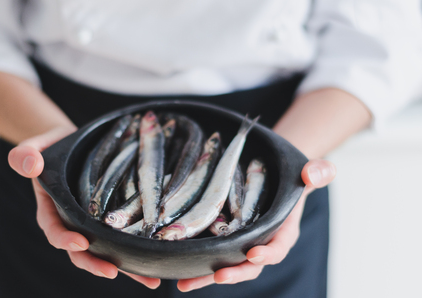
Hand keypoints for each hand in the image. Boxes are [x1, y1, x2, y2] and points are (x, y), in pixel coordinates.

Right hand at [7, 127, 160, 288]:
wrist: (74, 144)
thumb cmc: (53, 146)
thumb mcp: (36, 146)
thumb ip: (26, 155)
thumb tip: (30, 165)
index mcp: (52, 209)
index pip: (55, 230)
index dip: (65, 239)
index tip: (81, 242)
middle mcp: (73, 222)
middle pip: (81, 251)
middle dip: (95, 264)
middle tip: (113, 272)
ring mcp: (93, 223)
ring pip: (107, 251)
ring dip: (126, 268)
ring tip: (150, 280)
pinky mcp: (111, 220)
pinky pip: (123, 239)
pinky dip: (138, 253)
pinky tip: (158, 262)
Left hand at [176, 159, 335, 291]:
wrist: (275, 175)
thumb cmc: (291, 176)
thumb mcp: (306, 172)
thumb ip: (316, 172)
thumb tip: (314, 174)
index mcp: (283, 232)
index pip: (278, 248)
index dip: (268, 254)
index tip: (253, 253)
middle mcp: (261, 243)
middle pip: (249, 265)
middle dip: (235, 273)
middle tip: (218, 276)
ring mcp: (241, 242)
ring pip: (226, 264)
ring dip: (206, 276)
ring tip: (185, 284)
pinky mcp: (225, 238)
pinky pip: (212, 253)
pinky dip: (197, 262)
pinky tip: (178, 269)